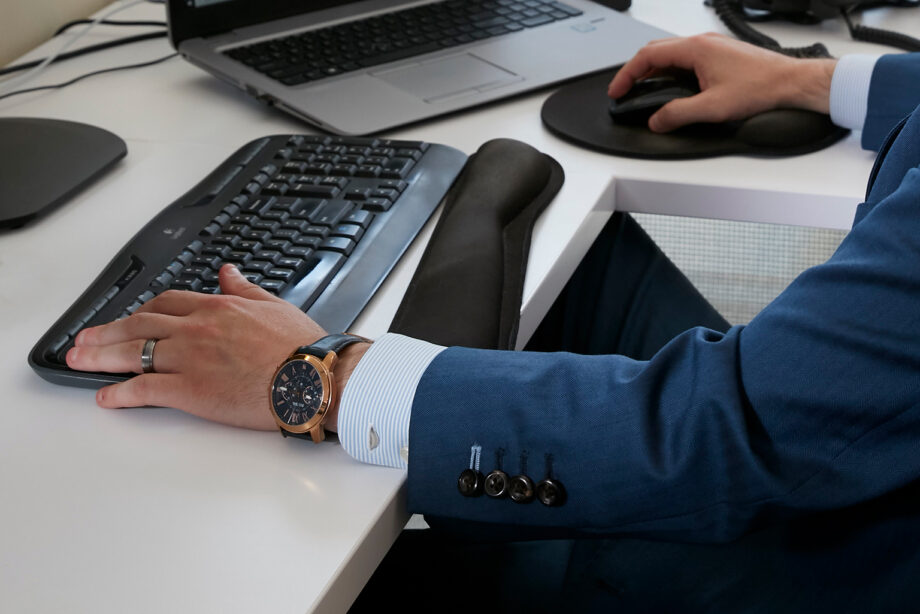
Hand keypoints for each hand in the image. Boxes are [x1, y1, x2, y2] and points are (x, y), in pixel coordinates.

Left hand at [66, 264, 369, 431]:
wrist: (313, 377)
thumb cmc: (302, 347)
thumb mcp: (273, 305)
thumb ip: (244, 288)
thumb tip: (229, 272)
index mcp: (217, 307)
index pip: (165, 303)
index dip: (139, 312)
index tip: (127, 319)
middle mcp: (197, 328)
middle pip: (139, 325)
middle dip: (106, 332)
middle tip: (82, 341)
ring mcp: (190, 359)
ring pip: (133, 352)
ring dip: (101, 356)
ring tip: (79, 361)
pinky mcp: (190, 390)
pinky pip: (144, 389)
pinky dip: (120, 393)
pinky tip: (106, 396)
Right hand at [607, 33, 836, 132]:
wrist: (791, 82)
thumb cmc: (761, 87)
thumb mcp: (712, 108)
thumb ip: (678, 114)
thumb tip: (656, 120)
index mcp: (695, 49)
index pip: (648, 56)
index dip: (627, 74)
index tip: (618, 90)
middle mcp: (702, 43)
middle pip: (655, 51)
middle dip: (635, 71)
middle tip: (625, 90)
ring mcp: (711, 47)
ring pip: (670, 55)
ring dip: (653, 72)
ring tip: (643, 91)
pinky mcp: (719, 55)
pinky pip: (684, 59)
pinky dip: (670, 72)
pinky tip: (671, 88)